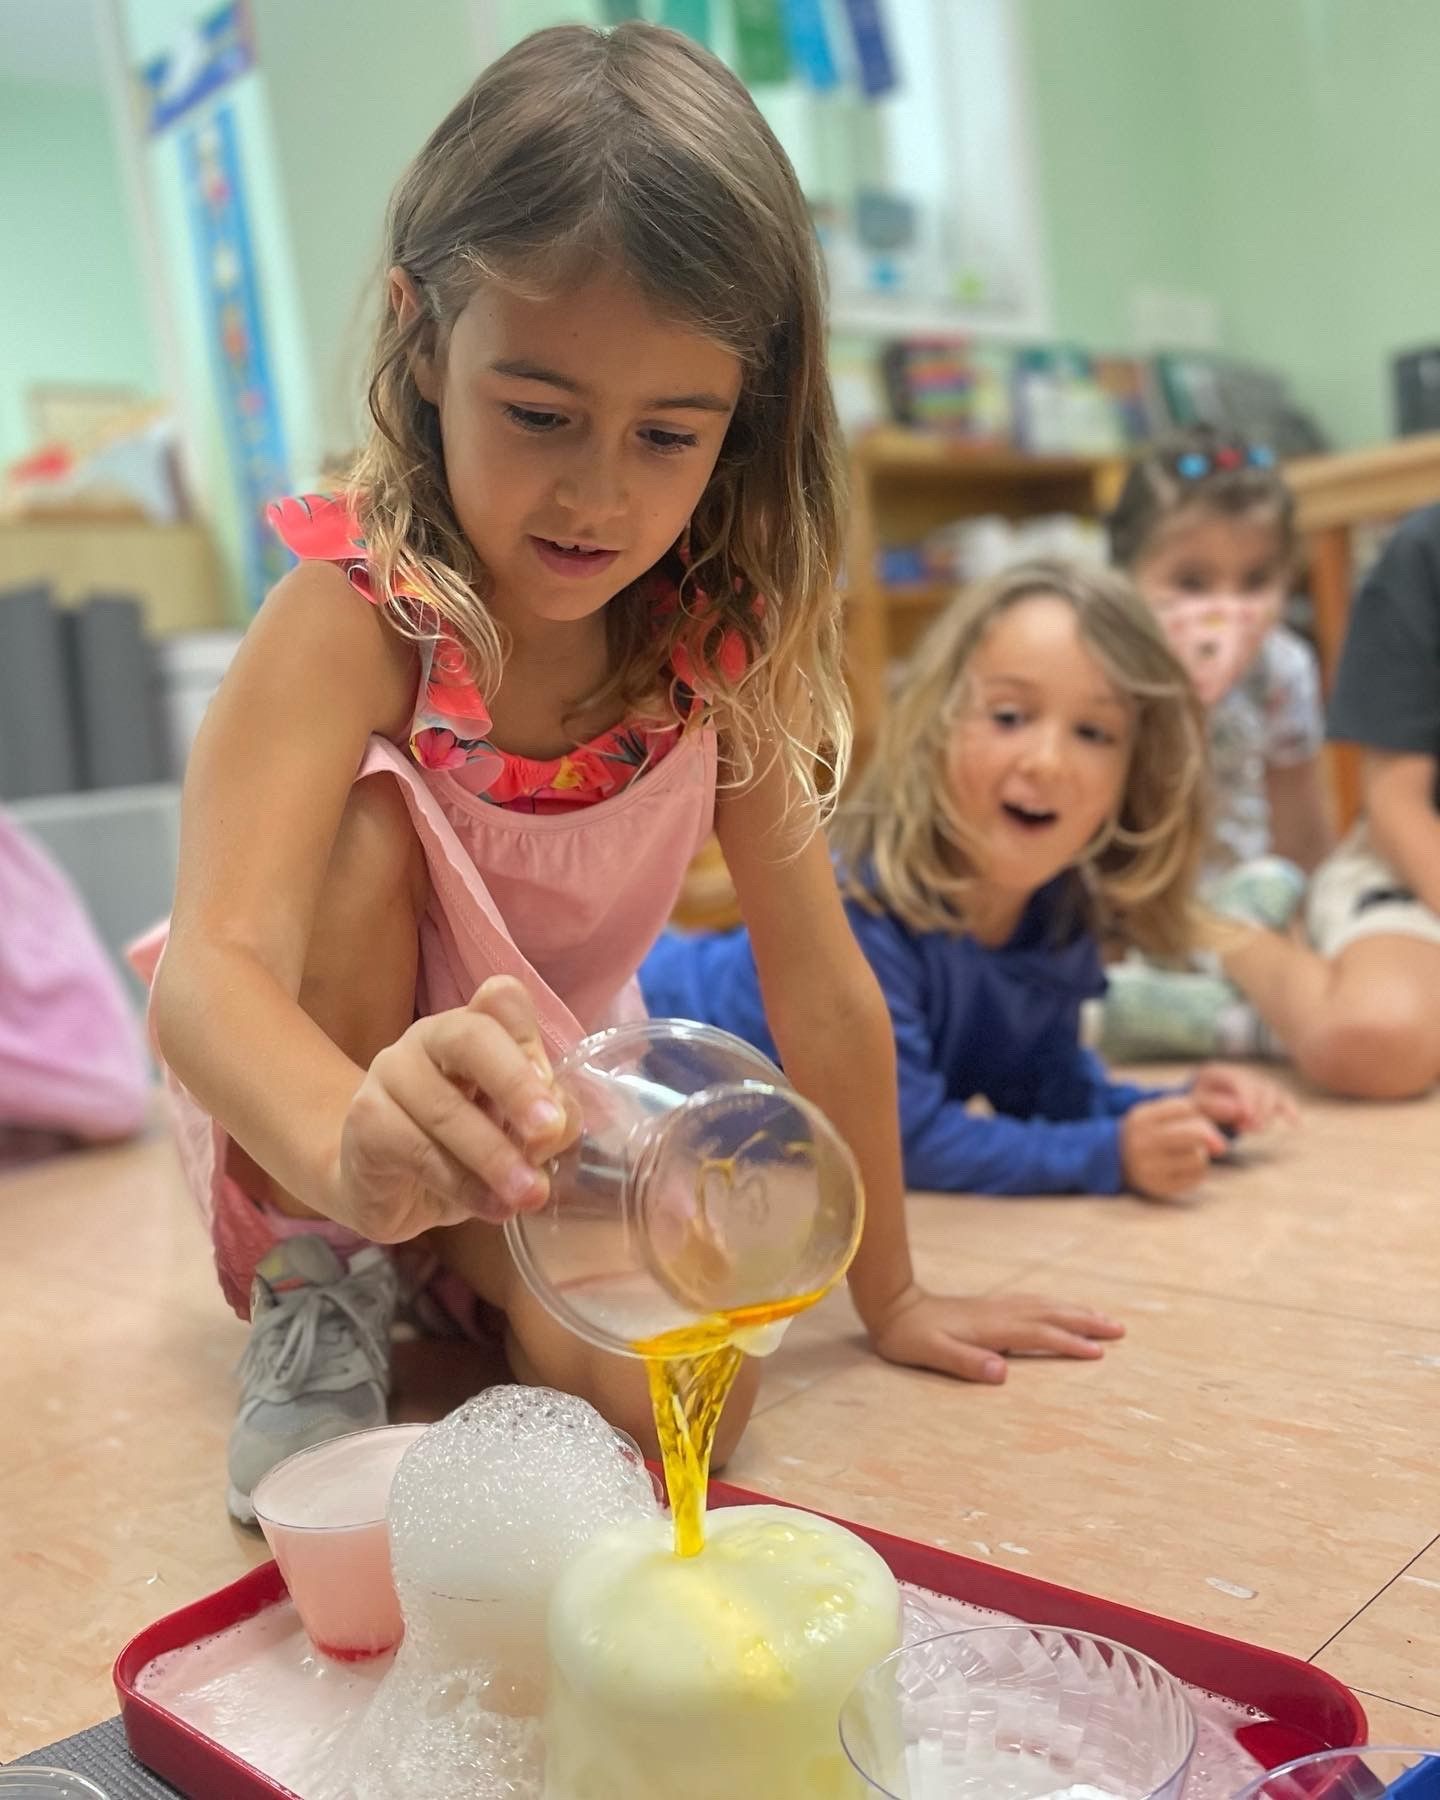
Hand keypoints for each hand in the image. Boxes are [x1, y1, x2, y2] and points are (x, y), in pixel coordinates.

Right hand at [334, 976, 574, 1241]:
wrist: (382, 1188)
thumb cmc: (459, 1149)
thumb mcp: (511, 1133)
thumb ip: (542, 1120)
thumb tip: (560, 1128)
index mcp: (472, 1027)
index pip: (501, 1001)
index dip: (530, 1039)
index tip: (554, 1091)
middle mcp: (428, 1038)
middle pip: (471, 1037)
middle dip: (516, 1084)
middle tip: (549, 1132)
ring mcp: (389, 1074)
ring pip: (446, 1108)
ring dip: (496, 1156)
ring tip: (530, 1193)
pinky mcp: (367, 1123)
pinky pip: (419, 1152)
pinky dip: (464, 1185)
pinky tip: (493, 1208)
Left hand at [866, 1283, 1124, 1383]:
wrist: (893, 1306)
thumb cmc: (910, 1336)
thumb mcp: (932, 1354)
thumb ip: (965, 1362)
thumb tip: (1002, 1371)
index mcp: (991, 1327)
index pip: (1039, 1334)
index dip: (1069, 1342)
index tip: (1099, 1352)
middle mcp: (999, 1313)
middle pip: (1051, 1314)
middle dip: (1086, 1321)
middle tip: (1119, 1329)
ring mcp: (996, 1307)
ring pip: (1045, 1305)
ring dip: (1075, 1311)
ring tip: (1104, 1318)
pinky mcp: (991, 1307)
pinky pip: (1033, 1303)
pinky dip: (1055, 1305)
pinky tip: (1061, 1309)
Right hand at [1120, 1094, 1227, 1199]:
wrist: (1116, 1161)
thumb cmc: (1151, 1132)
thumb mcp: (1161, 1114)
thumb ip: (1195, 1108)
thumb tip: (1236, 1109)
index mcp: (1143, 1117)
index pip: (1185, 1108)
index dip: (1214, 1107)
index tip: (1233, 1111)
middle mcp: (1143, 1142)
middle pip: (1194, 1134)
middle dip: (1212, 1135)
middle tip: (1221, 1144)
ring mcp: (1150, 1167)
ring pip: (1198, 1158)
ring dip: (1202, 1155)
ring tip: (1188, 1154)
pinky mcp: (1159, 1188)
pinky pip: (1195, 1178)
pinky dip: (1198, 1172)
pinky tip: (1185, 1169)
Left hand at [1189, 1064, 1299, 1134]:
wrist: (1194, 1107)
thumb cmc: (1192, 1106)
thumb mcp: (1194, 1105)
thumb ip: (1212, 1105)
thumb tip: (1238, 1109)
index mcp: (1217, 1072)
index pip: (1238, 1081)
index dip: (1245, 1099)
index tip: (1245, 1118)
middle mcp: (1239, 1073)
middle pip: (1258, 1086)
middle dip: (1256, 1109)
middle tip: (1245, 1129)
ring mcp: (1253, 1083)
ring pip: (1271, 1093)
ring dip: (1267, 1113)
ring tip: (1255, 1130)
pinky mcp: (1264, 1095)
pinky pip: (1281, 1099)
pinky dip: (1289, 1110)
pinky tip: (1296, 1124)